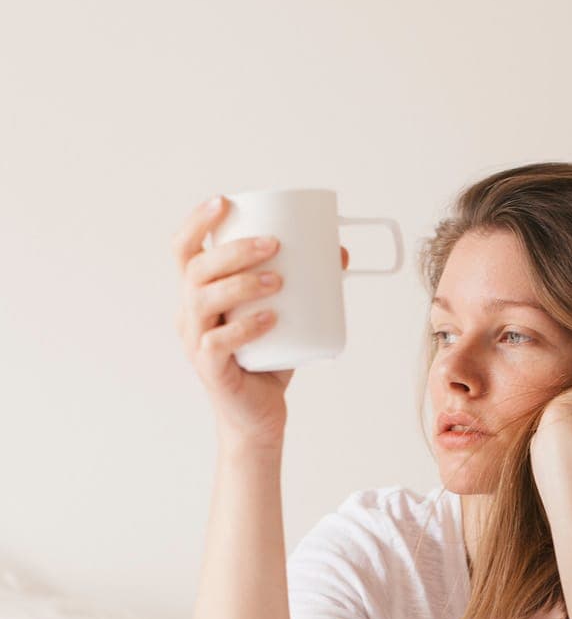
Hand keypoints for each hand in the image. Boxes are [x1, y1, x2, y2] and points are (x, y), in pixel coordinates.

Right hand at [172, 195, 350, 448]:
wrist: (260, 416)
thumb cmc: (268, 360)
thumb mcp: (284, 316)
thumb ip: (304, 287)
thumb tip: (340, 253)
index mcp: (199, 294)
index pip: (185, 249)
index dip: (197, 222)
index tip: (224, 202)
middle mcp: (188, 314)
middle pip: (196, 270)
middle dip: (233, 251)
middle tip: (273, 245)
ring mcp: (195, 342)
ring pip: (203, 301)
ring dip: (241, 284)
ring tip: (277, 280)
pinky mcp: (209, 368)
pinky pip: (218, 342)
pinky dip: (245, 327)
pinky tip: (270, 318)